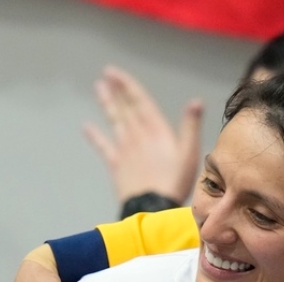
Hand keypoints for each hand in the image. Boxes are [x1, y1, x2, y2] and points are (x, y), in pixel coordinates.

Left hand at [83, 66, 202, 204]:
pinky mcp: (116, 164)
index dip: (128, 87)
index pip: (140, 103)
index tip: (115, 72)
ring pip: (114, 121)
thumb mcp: (190, 153)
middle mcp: (137, 136)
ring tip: (99, 89)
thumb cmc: (176, 181)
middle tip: (106, 74)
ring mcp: (124, 150)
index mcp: (156, 131)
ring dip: (107, 104)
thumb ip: (191, 127)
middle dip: (117, 90)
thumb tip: (196, 102)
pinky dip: (95, 136)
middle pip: (126, 109)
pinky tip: (87, 127)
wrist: (153, 206)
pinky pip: (104, 147)